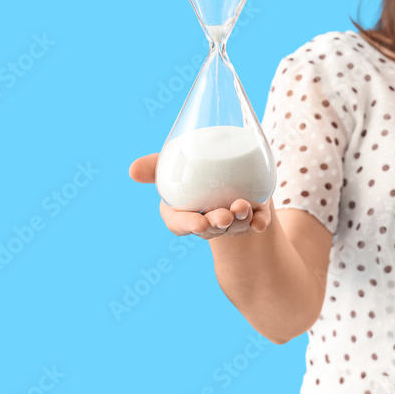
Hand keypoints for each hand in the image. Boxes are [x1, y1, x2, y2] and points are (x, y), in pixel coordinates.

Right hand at [128, 153, 272, 239]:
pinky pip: (257, 222)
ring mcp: (231, 220)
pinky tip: (262, 221)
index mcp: (183, 210)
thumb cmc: (194, 169)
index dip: (186, 226)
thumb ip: (155, 167)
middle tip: (223, 217)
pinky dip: (259, 222)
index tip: (197, 223)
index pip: (179, 224)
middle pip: (209, 228)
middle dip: (217, 224)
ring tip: (242, 208)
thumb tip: (133, 170)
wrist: (227, 169)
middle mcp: (207, 220)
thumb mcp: (174, 165)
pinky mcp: (253, 213)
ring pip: (235, 226)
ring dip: (240, 220)